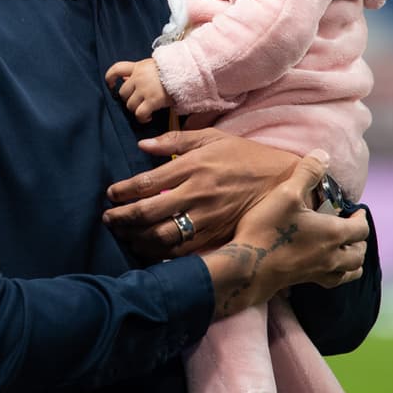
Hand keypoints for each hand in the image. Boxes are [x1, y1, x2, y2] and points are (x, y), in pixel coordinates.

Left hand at [102, 129, 295, 261]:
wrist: (283, 180)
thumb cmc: (245, 156)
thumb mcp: (213, 137)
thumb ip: (175, 140)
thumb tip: (143, 145)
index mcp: (193, 166)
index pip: (147, 183)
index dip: (123, 192)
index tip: (110, 194)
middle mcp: (197, 193)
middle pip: (149, 212)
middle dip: (123, 218)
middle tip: (108, 220)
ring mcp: (208, 218)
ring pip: (163, 236)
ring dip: (138, 239)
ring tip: (125, 236)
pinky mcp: (218, 236)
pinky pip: (184, 251)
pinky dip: (163, 254)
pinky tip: (149, 251)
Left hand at [104, 58, 170, 121]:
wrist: (187, 71)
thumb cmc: (172, 69)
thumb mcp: (153, 66)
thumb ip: (138, 72)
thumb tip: (123, 79)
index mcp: (138, 66)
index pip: (117, 69)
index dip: (110, 78)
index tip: (110, 85)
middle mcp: (139, 77)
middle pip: (123, 92)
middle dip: (128, 99)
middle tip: (138, 102)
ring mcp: (145, 89)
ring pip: (130, 105)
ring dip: (136, 110)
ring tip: (145, 110)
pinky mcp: (153, 100)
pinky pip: (140, 114)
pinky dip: (142, 118)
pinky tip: (148, 118)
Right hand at [201, 150, 367, 319]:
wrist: (248, 267)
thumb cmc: (269, 229)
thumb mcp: (287, 193)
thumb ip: (307, 173)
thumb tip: (323, 155)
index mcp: (333, 234)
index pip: (361, 228)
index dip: (361, 217)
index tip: (356, 209)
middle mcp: (332, 256)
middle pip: (359, 252)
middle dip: (360, 240)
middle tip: (351, 228)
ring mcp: (320, 272)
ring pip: (351, 271)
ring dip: (353, 260)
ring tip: (346, 250)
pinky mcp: (306, 282)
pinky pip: (333, 281)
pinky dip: (338, 274)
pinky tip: (325, 266)